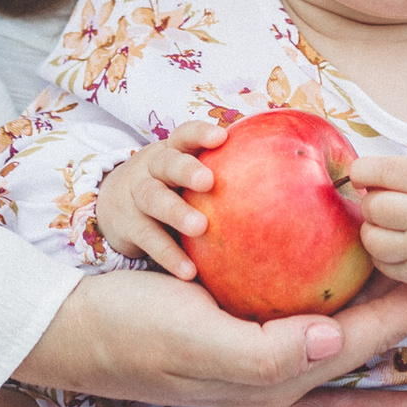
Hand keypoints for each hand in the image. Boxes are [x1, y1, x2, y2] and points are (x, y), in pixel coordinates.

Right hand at [22, 260, 406, 406]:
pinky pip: (303, 292)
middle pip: (365, 324)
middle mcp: (283, 363)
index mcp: (283, 375)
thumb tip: (332, 339)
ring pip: (339, 308)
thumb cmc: (134, 334)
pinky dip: (330, 265)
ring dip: (377, 278)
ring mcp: (264, 343)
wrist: (75, 332)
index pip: (370, 339)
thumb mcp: (197, 341)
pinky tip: (334, 232)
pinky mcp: (243, 320)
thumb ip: (267, 350)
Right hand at [90, 119, 231, 279]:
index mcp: (173, 151)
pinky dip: (168, 255)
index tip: (223, 137)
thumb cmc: (172, 188)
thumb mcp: (187, 172)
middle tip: (209, 182)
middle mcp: (153, 169)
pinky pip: (149, 239)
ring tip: (200, 227)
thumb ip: (225, 172)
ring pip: (153, 198)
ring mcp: (137, 196)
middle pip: (167, 163)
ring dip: (176, 211)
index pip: (185, 135)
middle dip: (187, 169)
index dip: (201, 134)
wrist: (113, 207)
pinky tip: (189, 272)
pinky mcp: (129, 226)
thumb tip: (293, 174)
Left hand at [343, 148, 406, 305]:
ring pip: (373, 238)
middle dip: (371, 200)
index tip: (360, 172)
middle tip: (382, 199)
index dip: (363, 169)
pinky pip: (383, 264)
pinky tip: (395, 245)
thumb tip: (373, 178)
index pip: (386, 171)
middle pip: (375, 205)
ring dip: (372, 229)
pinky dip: (381, 253)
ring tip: (387, 224)